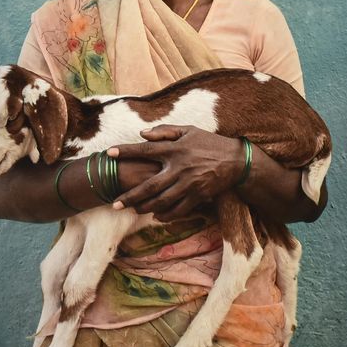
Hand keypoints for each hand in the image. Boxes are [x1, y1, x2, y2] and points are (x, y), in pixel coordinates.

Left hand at [106, 125, 240, 222]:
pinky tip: (156, 216)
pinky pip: (179, 209)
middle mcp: (180, 167)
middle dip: (130, 196)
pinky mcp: (199, 195)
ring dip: (145, 208)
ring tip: (132, 210)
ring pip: (162, 201)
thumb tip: (142, 134)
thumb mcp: (189, 130)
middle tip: (115, 204)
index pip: (145, 149)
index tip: (109, 154)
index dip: (126, 151)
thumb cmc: (210, 143)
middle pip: (149, 186)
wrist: (238, 161)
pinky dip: (166, 214)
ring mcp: (189, 184)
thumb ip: (165, 131)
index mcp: (176, 148)